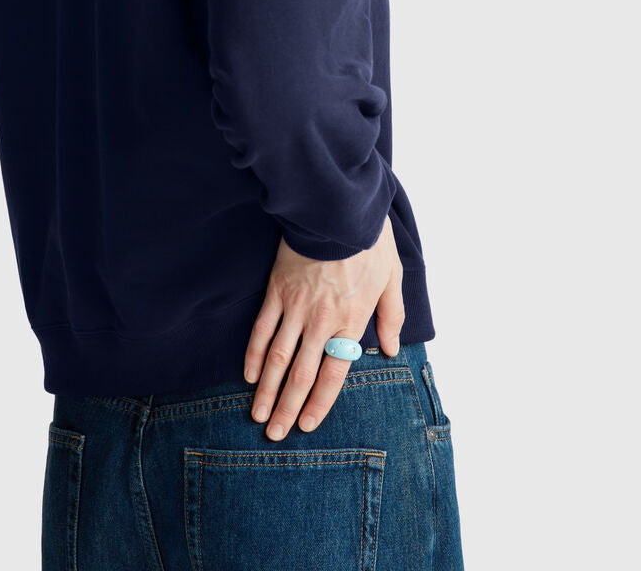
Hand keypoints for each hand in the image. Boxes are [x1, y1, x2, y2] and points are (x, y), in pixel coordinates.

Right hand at [243, 216, 404, 440]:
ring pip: (277, 356)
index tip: (306, 425)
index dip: (319, 403)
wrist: (339, 208)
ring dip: (266, 389)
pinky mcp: (277, 289)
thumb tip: (389, 349)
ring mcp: (296, 306)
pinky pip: (262, 327)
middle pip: (302, 374)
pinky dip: (254, 353)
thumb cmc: (369, 241)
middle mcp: (321, 321)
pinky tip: (248, 374)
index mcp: (351, 321)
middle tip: (274, 433)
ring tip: (257, 414)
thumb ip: (391, 316)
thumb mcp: (392, 277)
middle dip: (287, 406)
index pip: (334, 374)